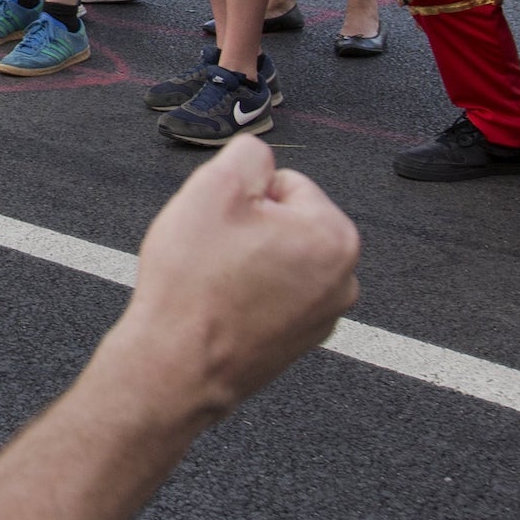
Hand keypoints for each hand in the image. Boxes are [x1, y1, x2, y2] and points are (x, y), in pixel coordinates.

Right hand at [110, 136, 359, 423]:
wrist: (176, 366)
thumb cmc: (194, 284)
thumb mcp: (214, 188)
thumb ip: (248, 153)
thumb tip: (260, 158)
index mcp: (334, 236)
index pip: (285, 183)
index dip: (242, 197)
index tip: (219, 225)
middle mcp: (343, 278)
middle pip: (286, 221)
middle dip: (249, 228)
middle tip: (213, 252)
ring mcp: (324, 315)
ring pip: (277, 257)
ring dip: (248, 259)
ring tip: (215, 281)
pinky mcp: (300, 340)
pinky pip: (274, 294)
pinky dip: (249, 293)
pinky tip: (221, 306)